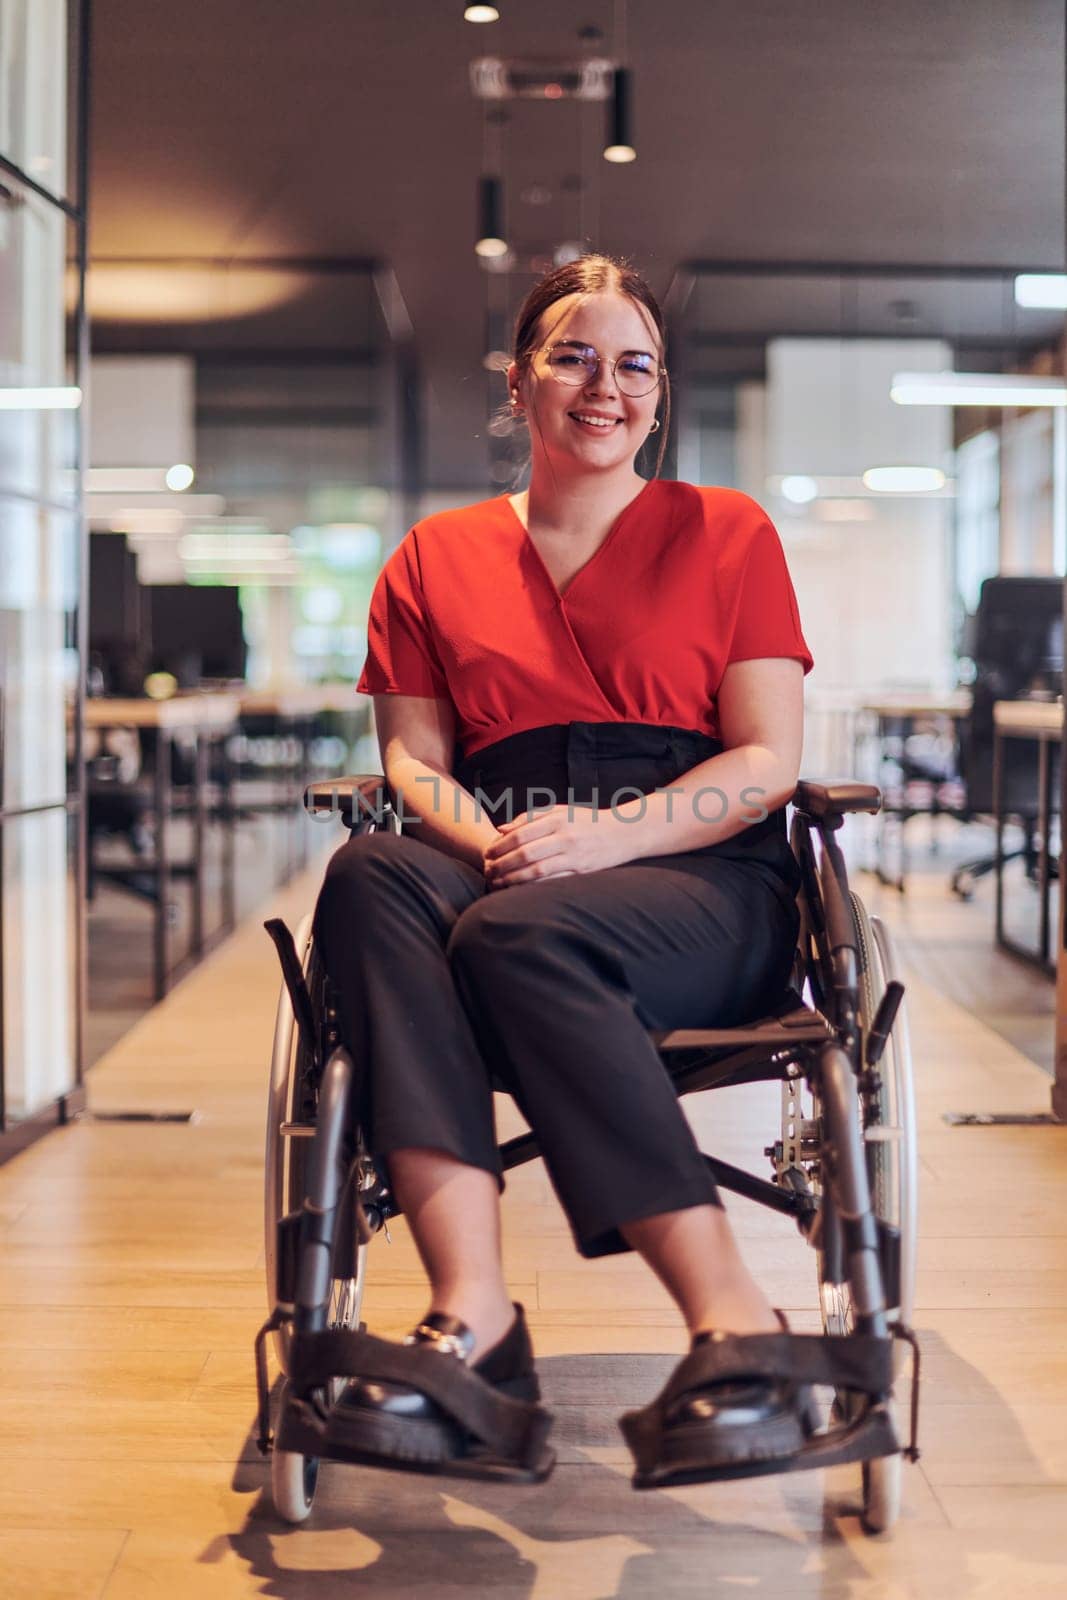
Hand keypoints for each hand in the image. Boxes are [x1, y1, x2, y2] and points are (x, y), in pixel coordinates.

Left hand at [482, 805, 630, 888]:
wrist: (624, 833)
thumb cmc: (587, 821)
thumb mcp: (561, 811)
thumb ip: (531, 817)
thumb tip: (501, 828)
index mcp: (558, 819)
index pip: (520, 834)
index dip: (500, 845)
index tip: (487, 853)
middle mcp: (566, 837)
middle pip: (525, 853)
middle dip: (502, 864)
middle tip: (487, 871)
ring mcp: (575, 856)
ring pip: (537, 870)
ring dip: (513, 878)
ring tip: (498, 882)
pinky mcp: (582, 872)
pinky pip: (552, 882)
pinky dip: (533, 887)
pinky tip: (519, 890)